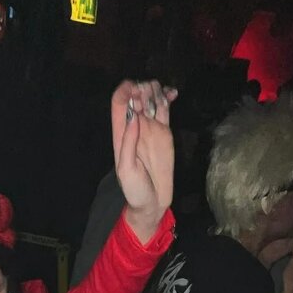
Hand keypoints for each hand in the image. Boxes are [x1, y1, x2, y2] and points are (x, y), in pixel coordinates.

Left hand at [111, 80, 175, 241]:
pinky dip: (168, 96)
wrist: (153, 202)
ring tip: (162, 98)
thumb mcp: (127, 170)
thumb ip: (128, 144)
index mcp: (120, 133)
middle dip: (142, 90)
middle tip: (149, 103)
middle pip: (136, 95)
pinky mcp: (165, 130)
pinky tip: (173, 94)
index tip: (136, 93)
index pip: (119, 103)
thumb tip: (133, 117)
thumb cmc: (135, 190)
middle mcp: (135, 127)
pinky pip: (165, 107)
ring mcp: (150, 127)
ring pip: (151, 97)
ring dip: (155, 90)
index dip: (125, 91)